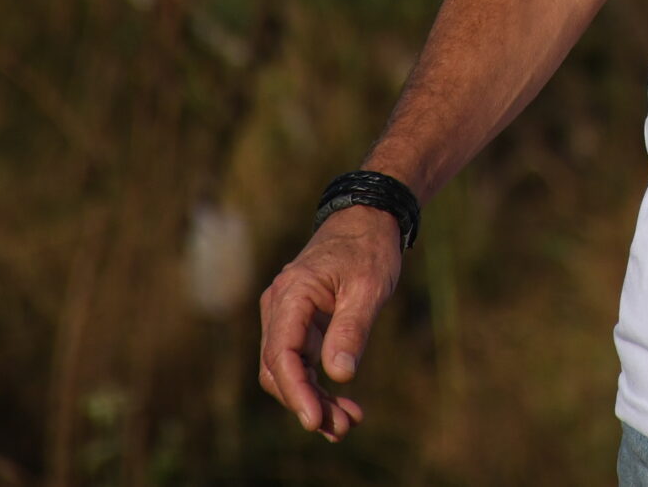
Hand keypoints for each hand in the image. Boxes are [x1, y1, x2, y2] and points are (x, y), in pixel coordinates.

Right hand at [256, 204, 403, 441]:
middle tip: (343, 427)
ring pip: (288, 371)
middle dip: (308, 402)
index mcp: (291, 294)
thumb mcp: (368, 286)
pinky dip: (318, 386)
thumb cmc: (368, 248)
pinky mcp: (299, 326)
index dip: (296, 391)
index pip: (281, 353)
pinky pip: (300, 363)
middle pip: (280, 369)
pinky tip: (342, 406)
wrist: (368, 220)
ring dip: (313, 399)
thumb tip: (339, 374)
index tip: (315, 420)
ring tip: (347, 423)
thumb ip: (352, 328)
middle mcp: (279, 308)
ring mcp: (286, 317)